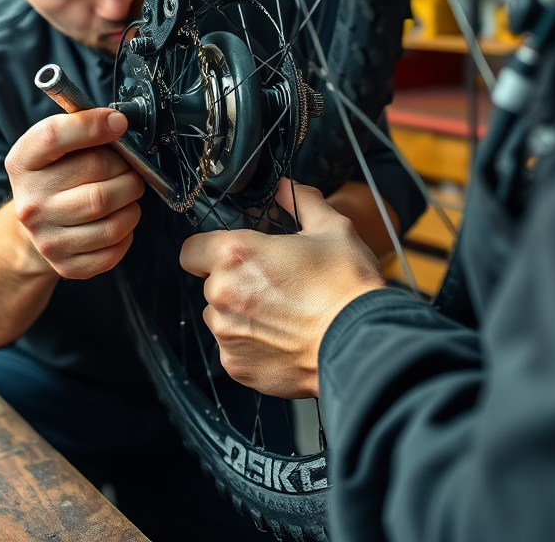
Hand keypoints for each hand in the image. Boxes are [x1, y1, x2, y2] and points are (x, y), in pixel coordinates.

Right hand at [5, 108, 143, 278]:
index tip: (118, 123)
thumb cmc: (55, 177)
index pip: (53, 136)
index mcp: (22, 164)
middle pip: (97, 174)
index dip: (92, 125)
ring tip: (127, 193)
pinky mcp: (65, 265)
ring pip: (112, 216)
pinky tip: (118, 219)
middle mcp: (30, 203)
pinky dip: (127, 232)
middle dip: (126, 167)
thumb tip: (117, 123)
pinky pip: (114, 249)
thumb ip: (80, 128)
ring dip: (132, 201)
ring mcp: (46, 238)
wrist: (36, 226)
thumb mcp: (55, 146)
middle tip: (129, 168)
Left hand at [179, 179, 385, 397]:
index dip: (208, 251)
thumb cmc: (347, 288)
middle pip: (211, 284)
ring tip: (282, 314)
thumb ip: (301, 202)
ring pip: (221, 318)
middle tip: (273, 285)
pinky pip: (233, 350)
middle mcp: (222, 294)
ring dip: (241, 315)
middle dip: (234, 283)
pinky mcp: (237, 366)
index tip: (228, 257)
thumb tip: (288, 189)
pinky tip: (282, 339)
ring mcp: (227, 333)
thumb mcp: (332, 228)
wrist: (363, 344)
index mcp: (236, 254)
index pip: (191, 250)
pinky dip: (251, 346)